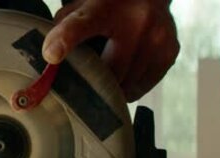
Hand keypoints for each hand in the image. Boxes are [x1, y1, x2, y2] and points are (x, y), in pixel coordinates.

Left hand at [42, 0, 179, 101]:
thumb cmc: (111, 2)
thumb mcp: (85, 3)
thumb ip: (67, 24)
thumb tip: (49, 57)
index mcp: (107, 6)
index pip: (82, 23)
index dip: (65, 39)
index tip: (51, 55)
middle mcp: (138, 22)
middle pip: (109, 72)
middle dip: (94, 82)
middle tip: (84, 84)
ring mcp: (158, 39)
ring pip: (126, 85)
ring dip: (113, 86)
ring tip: (108, 73)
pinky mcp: (170, 53)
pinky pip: (142, 86)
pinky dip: (130, 86)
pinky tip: (126, 71)